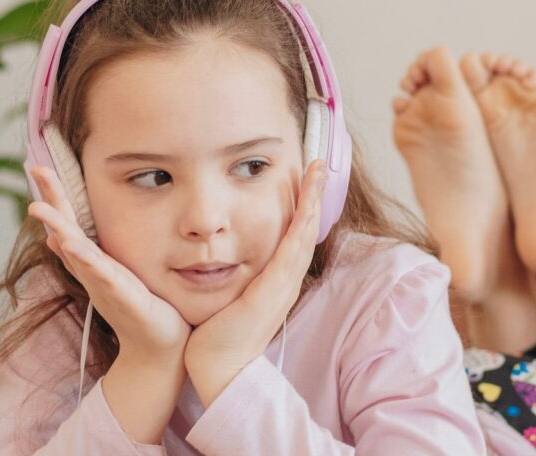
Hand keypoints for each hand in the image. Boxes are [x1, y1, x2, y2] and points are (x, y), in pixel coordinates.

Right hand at [27, 165, 190, 360]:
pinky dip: (85, 260)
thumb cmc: (141, 311)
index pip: (68, 223)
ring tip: (38, 207)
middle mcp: (92, 272)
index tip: (38, 165)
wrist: (158, 350)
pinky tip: (71, 244)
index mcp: (92, 263)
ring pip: (76, 252)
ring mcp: (104, 285)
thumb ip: (86, 257)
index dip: (53, 195)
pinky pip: (102, 276)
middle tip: (34, 168)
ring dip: (57, 229)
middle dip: (50, 199)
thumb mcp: (112, 277)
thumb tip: (54, 239)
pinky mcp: (123, 298)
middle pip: (65, 230)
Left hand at [184, 159, 327, 405]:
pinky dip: (301, 226)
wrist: (219, 370)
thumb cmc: (218, 336)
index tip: (302, 180)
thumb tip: (222, 256)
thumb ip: (233, 275)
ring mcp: (282, 286)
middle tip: (317, 165)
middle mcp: (285, 281)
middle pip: (305, 230)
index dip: (301, 206)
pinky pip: (292, 252)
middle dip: (312, 196)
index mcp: (276, 281)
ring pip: (303, 234)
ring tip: (316, 172)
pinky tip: (306, 205)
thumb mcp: (230, 296)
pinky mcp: (272, 291)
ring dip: (312, 201)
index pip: (294, 236)